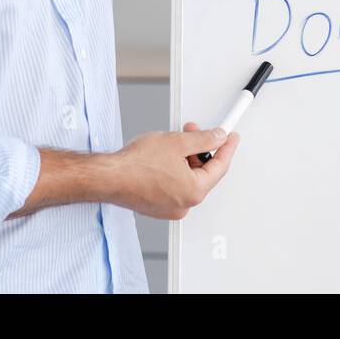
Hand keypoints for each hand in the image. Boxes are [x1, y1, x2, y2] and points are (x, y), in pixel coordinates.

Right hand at [110, 120, 239, 218]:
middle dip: (200, 149)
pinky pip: (174, 185)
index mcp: (194, 191)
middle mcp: (184, 204)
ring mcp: (169, 207)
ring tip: (174, 140)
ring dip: (186, 158)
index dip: (227, 148)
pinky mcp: (156, 205)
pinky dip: (174, 169)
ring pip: (187, 178)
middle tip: (195, 131)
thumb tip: (217, 138)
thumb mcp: (178, 142)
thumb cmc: (136, 165)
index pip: (220, 167)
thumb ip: (203, 139)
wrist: (108, 177)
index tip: (231, 138)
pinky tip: (165, 156)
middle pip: (203, 172)